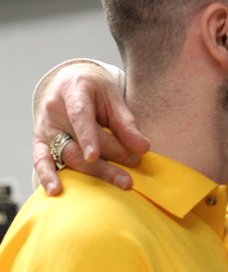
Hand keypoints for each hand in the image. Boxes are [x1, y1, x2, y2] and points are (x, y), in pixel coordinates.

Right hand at [33, 62, 148, 195]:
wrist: (70, 81)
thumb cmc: (95, 89)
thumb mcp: (113, 96)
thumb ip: (126, 123)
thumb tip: (143, 148)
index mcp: (73, 92)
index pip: (79, 116)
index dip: (87, 137)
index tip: (95, 156)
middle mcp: (54, 111)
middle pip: (77, 142)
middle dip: (106, 158)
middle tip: (134, 164)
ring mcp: (45, 128)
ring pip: (66, 155)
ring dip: (93, 172)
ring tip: (120, 180)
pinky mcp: (40, 141)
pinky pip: (41, 161)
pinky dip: (48, 176)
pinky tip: (57, 190)